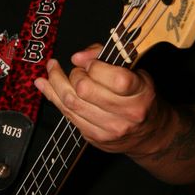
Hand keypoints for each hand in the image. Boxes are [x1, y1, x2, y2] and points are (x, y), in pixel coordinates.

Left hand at [34, 44, 164, 154]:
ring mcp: (109, 128)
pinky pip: (67, 114)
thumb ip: (108, 57)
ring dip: (56, 82)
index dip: (96, 66)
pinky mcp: (94, 137)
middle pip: (86, 90)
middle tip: (77, 70)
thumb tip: (78, 57)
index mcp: (140, 93)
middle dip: (75, 74)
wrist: (150, 133)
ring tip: (52, 69)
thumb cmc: (140, 97)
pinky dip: (52, 96)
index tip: (92, 63)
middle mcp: (127, 114)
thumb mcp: (135, 71)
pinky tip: (44, 84)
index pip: (114, 78)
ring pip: (71, 102)